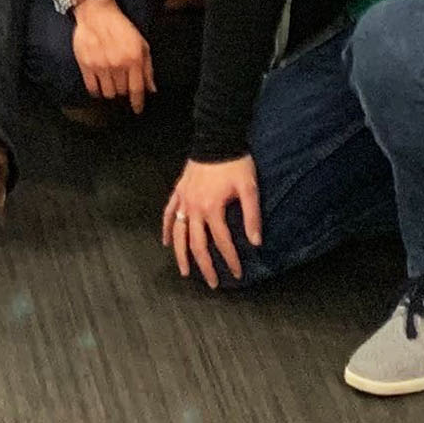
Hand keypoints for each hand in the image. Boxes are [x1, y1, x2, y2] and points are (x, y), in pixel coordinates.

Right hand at [70, 0, 154, 109]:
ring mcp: (101, 65)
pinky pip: (92, 88)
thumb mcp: (141, 43)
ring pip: (108, 93)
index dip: (138, 103)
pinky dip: (96, 90)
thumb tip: (152, 89)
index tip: (137, 110)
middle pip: (122, 92)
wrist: (97, 13)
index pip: (137, 89)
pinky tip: (99, 84)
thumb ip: (147, 67)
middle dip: (124, 90)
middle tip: (122, 82)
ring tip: (111, 81)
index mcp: (133, 58)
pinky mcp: (86, 65)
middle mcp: (117, 64)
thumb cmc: (121, 27)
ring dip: (111, 90)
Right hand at [161, 155, 260, 289]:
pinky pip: (168, 214)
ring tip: (185, 272)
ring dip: (181, 255)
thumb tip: (256, 242)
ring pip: (179, 234)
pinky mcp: (178, 192)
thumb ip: (252, 216)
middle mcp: (194, 208)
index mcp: (212, 208)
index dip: (230, 260)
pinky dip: (166, 229)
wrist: (217, 139)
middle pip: (197, 244)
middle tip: (213, 284)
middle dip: (206, 266)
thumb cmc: (236, 163)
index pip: (222, 242)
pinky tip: (166, 242)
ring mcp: (183, 201)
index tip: (237, 273)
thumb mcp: (250, 188)